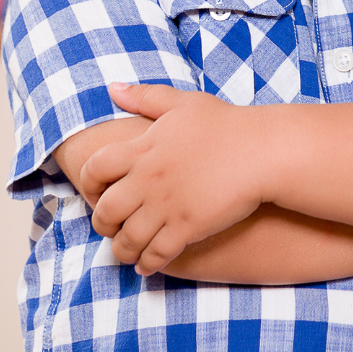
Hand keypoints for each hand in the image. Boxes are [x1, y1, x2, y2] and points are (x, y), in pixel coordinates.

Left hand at [82, 83, 267, 275]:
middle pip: (105, 210)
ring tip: (128, 249)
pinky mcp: (188, 226)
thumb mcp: (185, 102)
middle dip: (103, 223)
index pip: (95, 168)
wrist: (264, 150)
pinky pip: (156, 254)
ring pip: (126, 239)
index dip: (88, 183)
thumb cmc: (227, 124)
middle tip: (112, 225)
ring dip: (122, 249)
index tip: (97, 190)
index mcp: (145, 148)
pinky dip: (147, 263)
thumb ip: (146, 96)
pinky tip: (149, 263)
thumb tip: (113, 88)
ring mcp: (168, 205)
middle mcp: (150, 179)